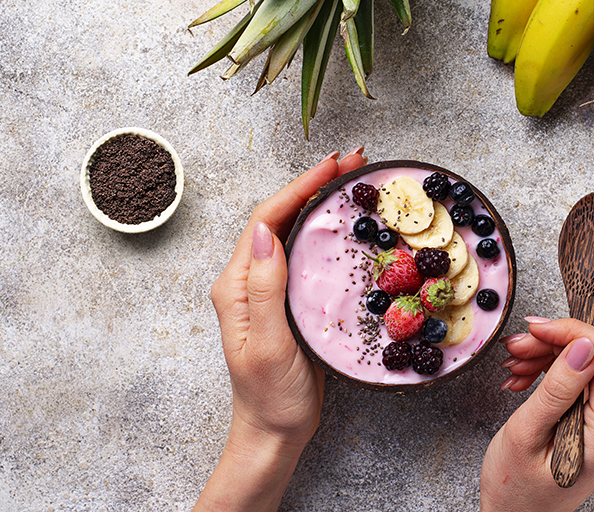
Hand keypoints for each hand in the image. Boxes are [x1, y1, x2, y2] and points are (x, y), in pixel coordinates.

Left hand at [195, 148, 366, 511]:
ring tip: (356, 181)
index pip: (267, 219)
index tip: (335, 165)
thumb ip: (263, 288)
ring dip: (322, 201)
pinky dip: (328, 232)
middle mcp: (250, 279)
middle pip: (281, 216)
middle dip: (315, 183)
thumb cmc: (268, 395)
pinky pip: (308, 255)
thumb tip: (264, 231)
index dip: (301, 186)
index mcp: (237, 284)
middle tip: (356, 161)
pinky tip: (349, 225)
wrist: (273, 432)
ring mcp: (270, 289)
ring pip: (295, 231)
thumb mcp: (266, 343)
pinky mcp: (290, 300)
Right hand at [480, 318, 593, 511]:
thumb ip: (558, 389)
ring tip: (515, 367)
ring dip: (549, 358)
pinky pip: (583, 382)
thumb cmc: (517, 490)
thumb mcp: (528, 434)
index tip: (539, 328)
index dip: (574, 333)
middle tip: (516, 348)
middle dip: (554, 345)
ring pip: (588, 367)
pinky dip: (553, 373)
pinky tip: (526, 378)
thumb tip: (582, 346)